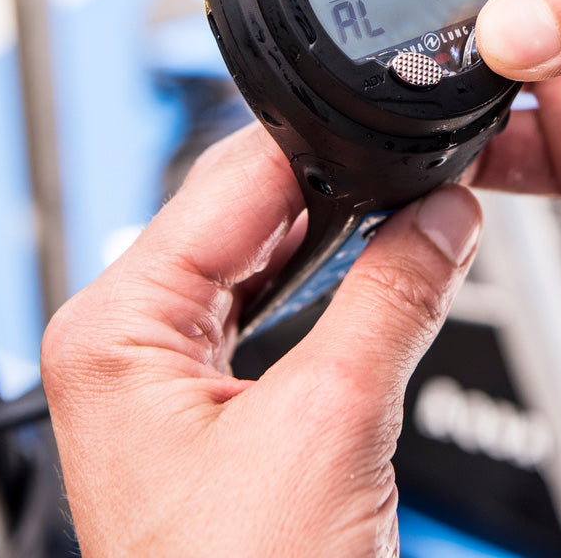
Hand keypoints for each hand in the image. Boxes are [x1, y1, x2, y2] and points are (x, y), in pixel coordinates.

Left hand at [41, 124, 480, 556]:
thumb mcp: (332, 422)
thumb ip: (394, 297)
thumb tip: (442, 218)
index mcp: (118, 327)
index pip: (229, 187)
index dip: (319, 152)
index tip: (392, 137)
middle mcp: (130, 339)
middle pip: (243, 215)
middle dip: (333, 190)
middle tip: (413, 176)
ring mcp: (168, 370)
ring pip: (263, 258)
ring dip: (337, 235)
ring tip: (406, 214)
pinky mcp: (213, 401)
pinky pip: (274, 306)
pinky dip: (328, 283)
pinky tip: (373, 267)